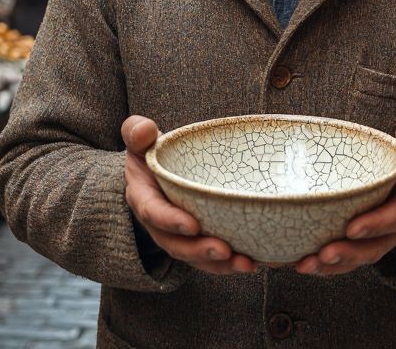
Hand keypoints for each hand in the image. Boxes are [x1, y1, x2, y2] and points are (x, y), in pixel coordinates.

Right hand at [121, 115, 257, 274]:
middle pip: (177, 245)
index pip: (153, 212)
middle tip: (225, 250)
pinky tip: (258, 261)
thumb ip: (137, 132)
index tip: (192, 224)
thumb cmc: (152, 153)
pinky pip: (213, 258)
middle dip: (200, 251)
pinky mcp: (200, 240)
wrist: (159, 171)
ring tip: (247, 263)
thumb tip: (145, 130)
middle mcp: (160, 225)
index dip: (170, 221)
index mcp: (144, 198)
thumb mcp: (140, 139)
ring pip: (197, 258)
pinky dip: (233, 262)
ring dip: (221, 264)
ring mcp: (180, 236)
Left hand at [294, 117, 395, 276]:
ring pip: (354, 259)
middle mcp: (392, 229)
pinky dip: (320, 265)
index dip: (376, 225)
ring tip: (304, 265)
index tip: (352, 227)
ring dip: (330, 266)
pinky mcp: (356, 243)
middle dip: (348, 254)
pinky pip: (340, 260)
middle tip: (324, 254)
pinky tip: (296, 263)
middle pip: (372, 248)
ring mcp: (373, 240)